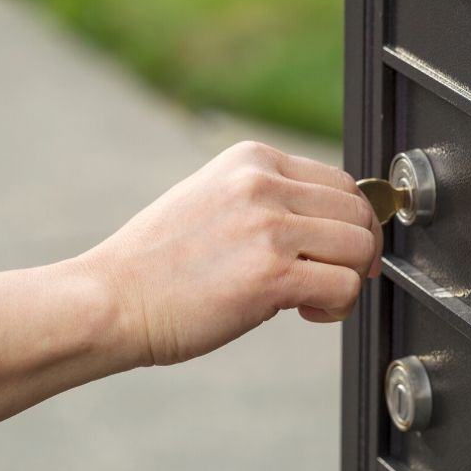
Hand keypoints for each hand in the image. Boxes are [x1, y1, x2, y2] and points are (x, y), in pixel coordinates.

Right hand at [81, 141, 382, 365]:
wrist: (111, 300)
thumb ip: (268, 201)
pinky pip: (344, 285)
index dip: (352, 220)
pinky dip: (337, 305)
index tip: (343, 249)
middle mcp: (262, 183)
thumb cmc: (158, 263)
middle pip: (357, 211)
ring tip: (313, 297)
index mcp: (250, 159)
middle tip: (335, 277)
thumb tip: (326, 223)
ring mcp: (268, 226)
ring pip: (358, 247)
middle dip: (358, 250)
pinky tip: (304, 311)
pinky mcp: (270, 274)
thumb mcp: (213, 202)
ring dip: (348, 278)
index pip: (339, 181)